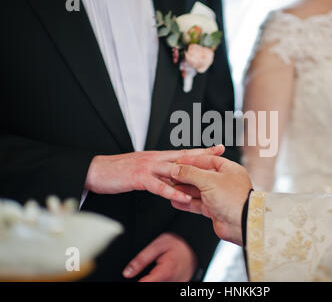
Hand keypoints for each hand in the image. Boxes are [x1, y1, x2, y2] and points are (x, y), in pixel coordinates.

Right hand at [84, 145, 224, 202]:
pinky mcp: (138, 178)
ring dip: (191, 173)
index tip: (218, 148)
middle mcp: (155, 158)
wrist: (96, 171)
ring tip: (209, 177)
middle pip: (183, 156)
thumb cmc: (119, 172)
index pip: (183, 153)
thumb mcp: (142, 170)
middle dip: (203, 154)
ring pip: (174, 169)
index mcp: (157, 157)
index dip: (201, 151)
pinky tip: (183, 197)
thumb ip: (159, 173)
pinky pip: (158, 185)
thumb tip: (174, 179)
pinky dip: (172, 191)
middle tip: (221, 151)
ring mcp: (147, 167)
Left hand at [122, 233, 196, 281]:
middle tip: (151, 268)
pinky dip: (162, 280)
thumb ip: (141, 259)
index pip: (144, 285)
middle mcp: (172, 282)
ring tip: (158, 269)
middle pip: (152, 286)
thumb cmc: (178, 243)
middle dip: (146, 280)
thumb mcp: (157, 245)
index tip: (133, 277)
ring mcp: (177, 285)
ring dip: (154, 280)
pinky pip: (168, 284)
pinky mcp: (180, 285)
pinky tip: (162, 273)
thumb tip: (127, 273)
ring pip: (160, 286)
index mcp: (165, 273)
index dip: (136, 281)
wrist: (195, 244)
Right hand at [170, 155, 252, 244]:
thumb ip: (191, 173)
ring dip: (184, 190)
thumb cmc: (234, 199)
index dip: (192, 161)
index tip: (178, 163)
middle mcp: (225, 182)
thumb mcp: (209, 180)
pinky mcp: (215, 210)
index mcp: (229, 169)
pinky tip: (176, 201)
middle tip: (172, 176)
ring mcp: (220, 196)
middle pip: (201, 175)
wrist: (242, 224)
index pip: (207, 160)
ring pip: (198, 191)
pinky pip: (198, 204)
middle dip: (186, 176)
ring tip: (171, 188)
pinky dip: (187, 203)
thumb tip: (177, 169)